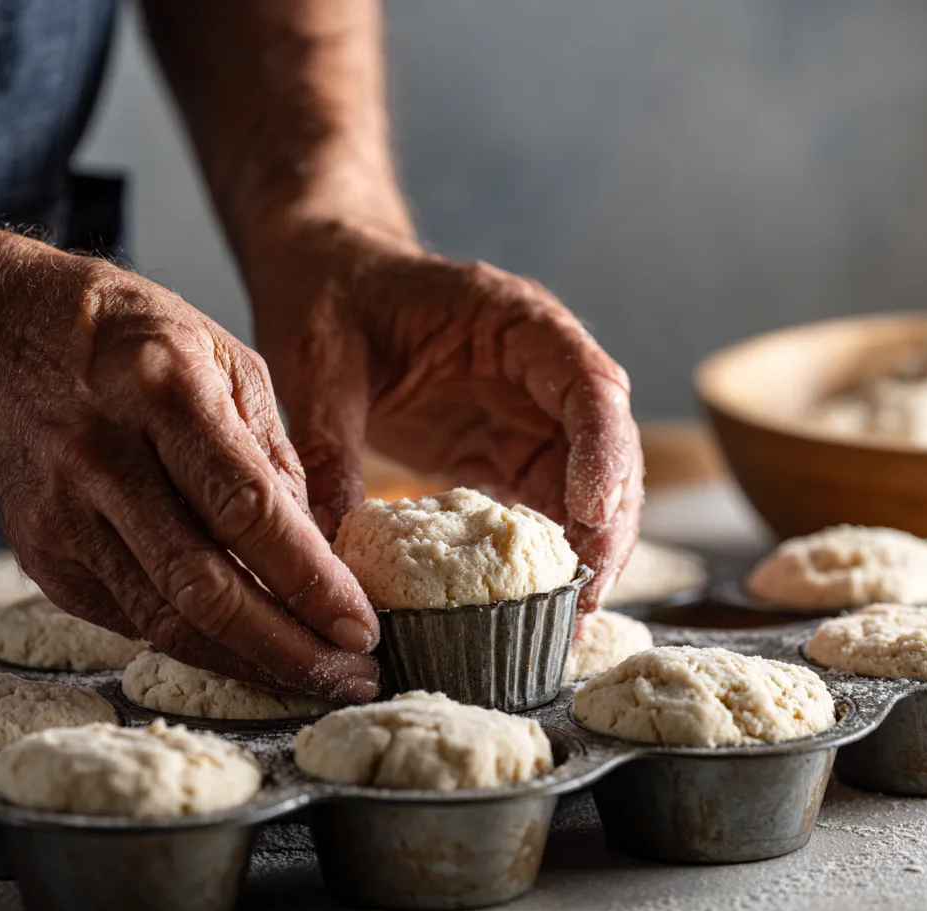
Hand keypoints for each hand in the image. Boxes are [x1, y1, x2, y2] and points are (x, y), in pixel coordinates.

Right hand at [0, 228, 378, 699]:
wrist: (0, 333)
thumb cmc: (132, 335)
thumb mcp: (228, 360)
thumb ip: (278, 455)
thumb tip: (321, 548)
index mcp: (163, 391)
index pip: (247, 512)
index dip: (310, 581)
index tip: (362, 625)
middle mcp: (103, 459)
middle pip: (205, 587)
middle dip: (289, 649)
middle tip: (352, 676)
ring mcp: (63, 515)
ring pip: (166, 622)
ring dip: (251, 663)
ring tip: (317, 677)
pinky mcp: (45, 556)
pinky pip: (133, 620)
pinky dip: (200, 644)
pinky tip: (252, 651)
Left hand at [246, 224, 642, 610]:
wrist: (324, 277)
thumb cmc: (329, 297)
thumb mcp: (319, 365)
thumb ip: (329, 447)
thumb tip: (326, 551)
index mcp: (514, 323)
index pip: (588, 382)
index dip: (603, 449)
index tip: (592, 513)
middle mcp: (539, 371)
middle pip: (606, 446)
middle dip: (607, 522)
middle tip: (585, 596)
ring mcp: (527, 414)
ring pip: (587, 485)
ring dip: (588, 548)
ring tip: (570, 616)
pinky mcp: (504, 452)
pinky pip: (544, 505)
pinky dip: (548, 552)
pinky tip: (539, 600)